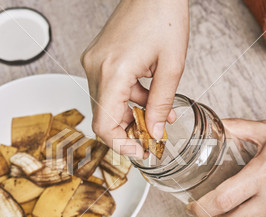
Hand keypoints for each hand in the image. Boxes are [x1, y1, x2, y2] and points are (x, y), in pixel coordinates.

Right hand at [81, 0, 188, 156]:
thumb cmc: (164, 17)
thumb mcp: (171, 67)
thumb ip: (161, 104)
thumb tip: (155, 132)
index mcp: (112, 72)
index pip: (104, 125)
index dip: (121, 144)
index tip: (139, 151)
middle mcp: (96, 68)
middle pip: (104, 117)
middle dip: (129, 130)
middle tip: (152, 136)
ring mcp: (94, 62)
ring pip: (108, 104)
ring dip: (132, 114)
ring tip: (160, 115)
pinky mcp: (98, 58)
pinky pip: (110, 88)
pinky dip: (129, 99)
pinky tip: (151, 98)